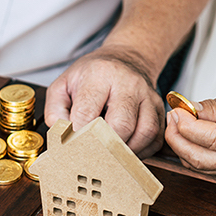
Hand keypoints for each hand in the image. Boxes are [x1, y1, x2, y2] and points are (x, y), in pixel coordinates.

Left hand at [44, 46, 164, 157]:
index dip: (78, 135)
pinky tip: (127, 150)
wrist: (126, 58)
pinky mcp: (160, 109)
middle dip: (105, 147)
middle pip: (121, 125)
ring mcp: (148, 96)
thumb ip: (56, 110)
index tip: (72, 148)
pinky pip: (155, 138)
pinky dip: (142, 151)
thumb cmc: (93, 75)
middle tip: (93, 157)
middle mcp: (128, 84)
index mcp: (100, 75)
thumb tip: (62, 136)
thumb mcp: (64, 83)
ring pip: (145, 133)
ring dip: (127, 151)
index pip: (88, 112)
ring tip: (111, 156)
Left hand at [164, 86, 215, 174]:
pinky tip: (186, 134)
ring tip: (177, 122)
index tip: (177, 111)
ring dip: (181, 146)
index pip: (214, 139)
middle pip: (201, 159)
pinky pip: (204, 167)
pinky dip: (189, 152)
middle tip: (172, 116)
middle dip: (178, 139)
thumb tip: (189, 110)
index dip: (189, 126)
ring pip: (199, 166)